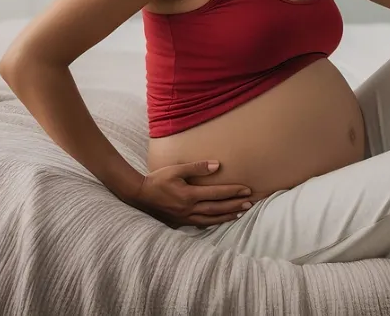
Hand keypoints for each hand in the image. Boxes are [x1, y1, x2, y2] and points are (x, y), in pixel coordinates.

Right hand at [131, 160, 252, 227]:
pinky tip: (220, 220)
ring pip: (211, 219)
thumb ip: (197, 167)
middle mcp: (189, 209)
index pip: (217, 193)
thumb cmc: (157, 179)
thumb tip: (217, 165)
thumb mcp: (176, 169)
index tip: (247, 190)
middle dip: (235, 205)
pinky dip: (213, 222)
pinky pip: (201, 224)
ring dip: (227, 216)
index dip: (233, 192)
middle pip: (217, 208)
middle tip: (250, 203)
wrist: (139, 195)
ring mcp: (185, 217)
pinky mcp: (180, 222)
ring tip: (240, 214)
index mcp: (189, 195)